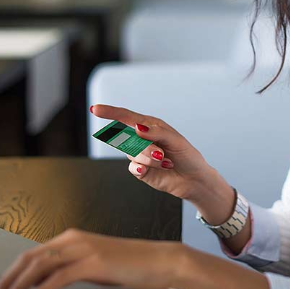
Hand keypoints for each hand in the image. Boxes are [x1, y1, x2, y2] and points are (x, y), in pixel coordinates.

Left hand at [0, 228, 182, 288]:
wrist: (160, 260)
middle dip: (6, 280)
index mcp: (72, 238)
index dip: (10, 273)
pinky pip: (58, 277)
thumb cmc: (129, 265)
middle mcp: (73, 239)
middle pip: (29, 258)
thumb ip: (68, 271)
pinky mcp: (93, 262)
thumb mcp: (92, 266)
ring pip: (39, 266)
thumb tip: (41, 285)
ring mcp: (83, 248)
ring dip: (17, 286)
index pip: (32, 255)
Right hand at [90, 104, 229, 204]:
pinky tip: (149, 170)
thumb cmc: (187, 156)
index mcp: (150, 125)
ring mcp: (140, 155)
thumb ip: (156, 132)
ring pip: (132, 153)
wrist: (194, 179)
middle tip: (162, 154)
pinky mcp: (140, 170)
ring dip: (151, 159)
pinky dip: (142, 168)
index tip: (95, 109)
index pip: (126, 116)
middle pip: (129, 137)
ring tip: (165, 162)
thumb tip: (137, 127)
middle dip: (146, 147)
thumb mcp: (175, 140)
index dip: (110, 112)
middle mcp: (142, 139)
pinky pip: (133, 167)